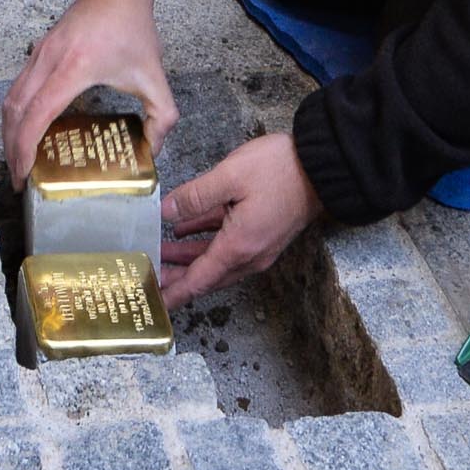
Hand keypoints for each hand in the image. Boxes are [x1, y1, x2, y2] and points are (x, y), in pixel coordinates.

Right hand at [2, 0, 173, 186]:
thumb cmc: (132, 27)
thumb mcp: (154, 75)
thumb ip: (162, 116)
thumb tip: (152, 149)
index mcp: (74, 68)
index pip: (36, 115)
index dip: (25, 149)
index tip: (25, 175)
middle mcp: (48, 60)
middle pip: (14, 111)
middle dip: (11, 149)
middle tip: (19, 178)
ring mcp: (39, 54)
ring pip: (10, 99)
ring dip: (9, 132)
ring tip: (18, 159)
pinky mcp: (38, 51)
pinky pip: (17, 87)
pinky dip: (15, 113)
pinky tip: (26, 129)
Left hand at [160, 132, 324, 308]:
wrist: (322, 165)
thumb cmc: (281, 169)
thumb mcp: (230, 175)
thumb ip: (195, 196)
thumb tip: (166, 211)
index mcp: (239, 247)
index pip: (198, 282)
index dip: (173, 294)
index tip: (154, 304)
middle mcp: (249, 255)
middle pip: (205, 275)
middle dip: (175, 278)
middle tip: (147, 276)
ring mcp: (258, 246)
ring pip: (215, 260)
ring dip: (187, 258)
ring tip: (159, 253)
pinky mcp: (262, 233)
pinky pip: (227, 244)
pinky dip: (204, 240)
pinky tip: (184, 229)